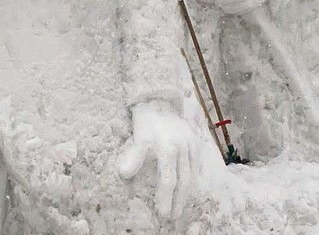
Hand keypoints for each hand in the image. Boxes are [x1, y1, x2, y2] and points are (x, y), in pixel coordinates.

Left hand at [118, 100, 197, 221]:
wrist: (160, 101)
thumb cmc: (147, 121)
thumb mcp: (138, 138)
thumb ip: (133, 157)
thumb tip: (123, 175)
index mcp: (168, 148)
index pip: (168, 180)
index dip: (165, 198)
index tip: (162, 214)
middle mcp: (183, 148)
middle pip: (183, 182)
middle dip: (178, 202)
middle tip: (173, 218)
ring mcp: (191, 146)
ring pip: (192, 175)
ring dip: (187, 194)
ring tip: (180, 208)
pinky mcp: (195, 143)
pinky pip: (196, 166)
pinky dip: (193, 181)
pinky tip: (188, 191)